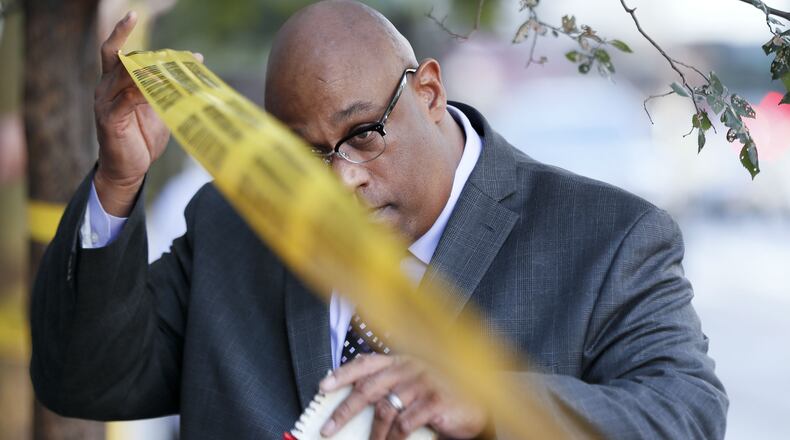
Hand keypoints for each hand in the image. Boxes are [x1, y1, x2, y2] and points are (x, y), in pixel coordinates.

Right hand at [93, 11, 201, 215]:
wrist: (128, 170)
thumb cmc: (142, 139)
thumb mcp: (157, 109)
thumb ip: (165, 90)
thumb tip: (188, 70)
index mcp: (115, 83)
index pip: (115, 51)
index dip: (121, 31)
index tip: (132, 14)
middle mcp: (105, 88)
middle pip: (118, 57)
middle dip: (140, 47)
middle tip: (160, 41)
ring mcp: (105, 103)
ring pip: (125, 75)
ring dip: (151, 70)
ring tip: (173, 68)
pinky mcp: (109, 119)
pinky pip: (127, 99)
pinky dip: (145, 91)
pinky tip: (160, 89)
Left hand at [319, 354, 487, 439]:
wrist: (476, 407)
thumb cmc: (440, 396)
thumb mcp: (413, 387)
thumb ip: (389, 389)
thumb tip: (354, 403)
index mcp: (401, 361)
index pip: (365, 363)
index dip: (342, 374)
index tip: (322, 386)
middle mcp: (410, 368)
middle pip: (368, 388)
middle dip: (344, 410)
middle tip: (329, 428)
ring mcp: (423, 383)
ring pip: (385, 409)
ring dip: (373, 433)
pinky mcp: (435, 401)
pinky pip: (405, 423)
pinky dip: (394, 438)